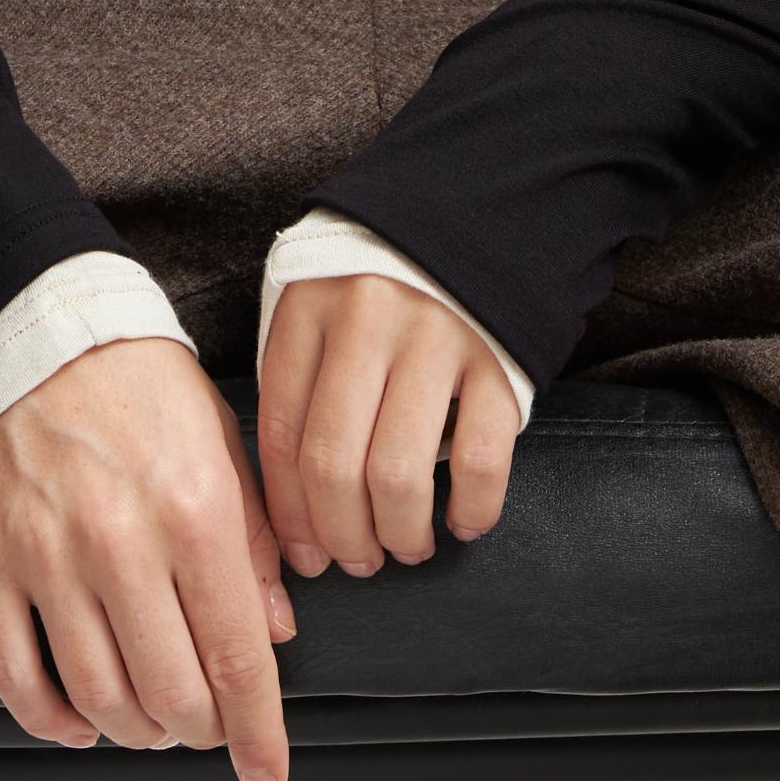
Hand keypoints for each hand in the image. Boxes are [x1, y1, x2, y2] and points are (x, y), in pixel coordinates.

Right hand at [0, 335, 294, 780]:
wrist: (30, 323)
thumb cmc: (130, 373)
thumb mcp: (219, 437)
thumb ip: (254, 537)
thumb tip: (272, 630)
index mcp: (192, 506)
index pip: (237, 655)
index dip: (257, 731)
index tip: (266, 771)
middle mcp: (120, 540)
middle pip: (171, 693)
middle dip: (199, 730)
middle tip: (205, 725)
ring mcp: (46, 555)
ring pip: (99, 698)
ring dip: (134, 731)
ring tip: (150, 720)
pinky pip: (16, 677)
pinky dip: (52, 721)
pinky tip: (79, 720)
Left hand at [256, 272, 521, 577]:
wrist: (471, 219)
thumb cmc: (378, 290)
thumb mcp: (319, 314)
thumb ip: (302, 390)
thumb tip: (295, 520)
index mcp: (310, 307)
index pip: (284, 435)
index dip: (291, 515)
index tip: (307, 556)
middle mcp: (366, 318)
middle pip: (334, 465)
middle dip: (343, 537)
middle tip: (357, 561)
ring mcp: (434, 335)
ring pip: (399, 474)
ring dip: (400, 534)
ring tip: (405, 545)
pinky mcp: (495, 357)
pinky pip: (480, 460)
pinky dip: (471, 510)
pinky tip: (461, 522)